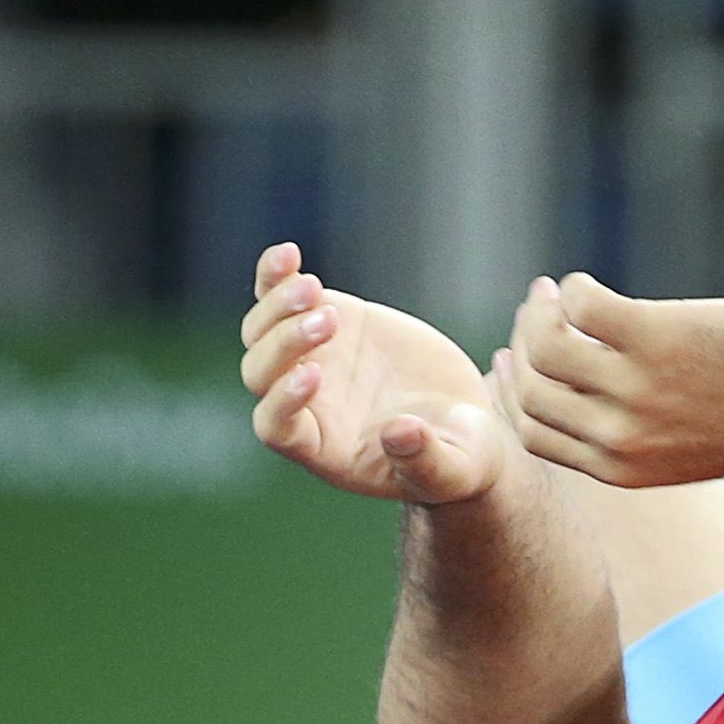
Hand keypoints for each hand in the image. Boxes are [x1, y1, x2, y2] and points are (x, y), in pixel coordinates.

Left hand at [239, 244, 509, 504]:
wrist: (463, 424)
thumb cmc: (456, 460)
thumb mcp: (451, 469)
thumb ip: (424, 460)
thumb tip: (400, 433)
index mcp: (322, 446)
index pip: (276, 427)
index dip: (283, 401)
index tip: (314, 376)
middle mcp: (304, 404)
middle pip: (261, 373)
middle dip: (286, 345)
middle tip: (329, 322)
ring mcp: (310, 359)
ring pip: (261, 332)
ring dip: (278, 307)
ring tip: (312, 290)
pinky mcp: (328, 323)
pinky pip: (280, 297)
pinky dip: (275, 276)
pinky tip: (287, 254)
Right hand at [503, 273, 723, 489]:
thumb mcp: (686, 448)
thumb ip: (636, 432)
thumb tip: (594, 384)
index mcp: (622, 468)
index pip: (532, 435)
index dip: (513, 394)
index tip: (511, 360)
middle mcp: (620, 436)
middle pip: (533, 388)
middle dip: (523, 344)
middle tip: (536, 311)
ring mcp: (636, 388)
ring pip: (548, 344)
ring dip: (540, 311)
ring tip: (553, 292)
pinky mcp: (655, 339)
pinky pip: (585, 305)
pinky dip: (575, 289)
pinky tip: (587, 285)